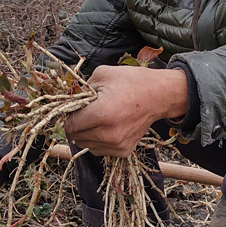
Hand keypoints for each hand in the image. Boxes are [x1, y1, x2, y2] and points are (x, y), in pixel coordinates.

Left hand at [64, 65, 187, 156]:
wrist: (159, 96)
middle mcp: (107, 134)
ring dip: (85, 134)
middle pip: (75, 137)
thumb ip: (80, 89)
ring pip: (85, 145)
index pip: (69, 125)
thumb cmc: (132, 81)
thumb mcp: (102, 75)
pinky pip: (98, 150)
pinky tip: (106, 127)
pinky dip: (97, 140)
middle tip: (84, 113)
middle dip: (75, 125)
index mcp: (100, 114)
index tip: (70, 110)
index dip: (66, 116)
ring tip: (97, 119)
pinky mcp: (122, 151)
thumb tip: (66, 101)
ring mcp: (116, 145)